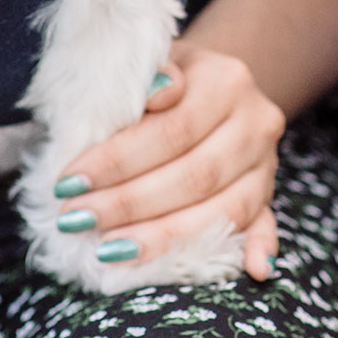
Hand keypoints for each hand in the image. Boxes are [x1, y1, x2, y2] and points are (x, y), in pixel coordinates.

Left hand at [50, 41, 284, 280]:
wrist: (210, 85)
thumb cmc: (161, 82)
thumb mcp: (148, 64)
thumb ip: (147, 78)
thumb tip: (157, 93)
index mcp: (226, 80)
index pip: (173, 130)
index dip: (119, 161)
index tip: (68, 184)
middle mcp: (256, 121)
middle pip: (196, 175)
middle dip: (128, 204)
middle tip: (75, 220)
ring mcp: (266, 162)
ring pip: (224, 209)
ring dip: (164, 236)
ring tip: (109, 250)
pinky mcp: (268, 194)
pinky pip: (266, 225)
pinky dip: (260, 248)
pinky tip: (253, 273)